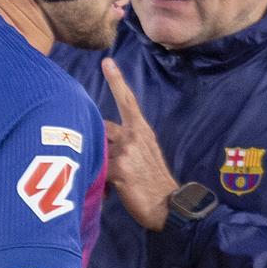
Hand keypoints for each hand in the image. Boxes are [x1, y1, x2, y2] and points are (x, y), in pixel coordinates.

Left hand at [101, 57, 178, 231]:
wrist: (169, 206)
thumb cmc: (154, 182)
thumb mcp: (145, 154)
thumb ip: (126, 142)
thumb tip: (103, 141)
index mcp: (142, 131)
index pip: (127, 100)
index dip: (116, 80)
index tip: (107, 61)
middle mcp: (134, 136)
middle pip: (101, 127)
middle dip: (98, 143)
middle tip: (111, 164)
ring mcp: (126, 151)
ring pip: (96, 149)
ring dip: (98, 164)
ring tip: (113, 182)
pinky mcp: (119, 169)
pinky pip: (96, 169)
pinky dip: (98, 181)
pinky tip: (111, 192)